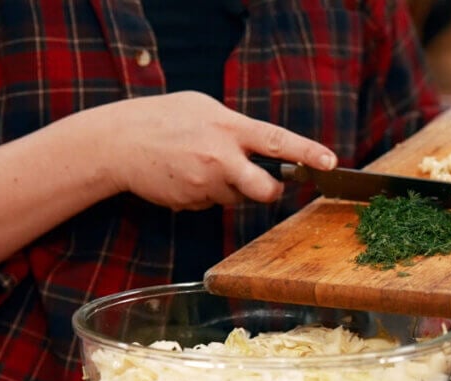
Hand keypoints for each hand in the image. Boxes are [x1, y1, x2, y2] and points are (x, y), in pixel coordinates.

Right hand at [102, 91, 337, 210]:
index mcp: (228, 129)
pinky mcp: (190, 202)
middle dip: (270, 192)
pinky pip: (209, 203)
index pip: (277, 141)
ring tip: (200, 165)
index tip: (331, 162)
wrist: (120, 143)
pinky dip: (204, 193)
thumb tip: (258, 144)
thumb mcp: (204, 108)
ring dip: (228, 188)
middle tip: (266, 185)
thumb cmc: (162, 118)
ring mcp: (205, 184)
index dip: (307, 153)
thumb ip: (234, 127)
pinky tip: (184, 175)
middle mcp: (221, 158)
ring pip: (235, 197)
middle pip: (264, 190)